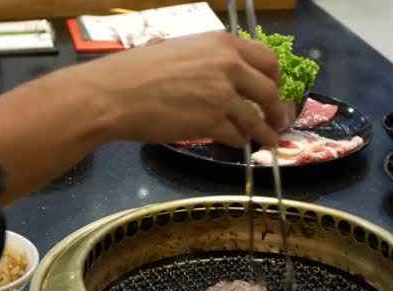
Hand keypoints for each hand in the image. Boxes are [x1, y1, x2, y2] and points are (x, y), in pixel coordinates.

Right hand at [76, 32, 288, 146]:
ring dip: (264, 133)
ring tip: (268, 142)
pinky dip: (240, 142)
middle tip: (278, 121)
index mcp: (221, 44)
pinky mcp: (211, 123)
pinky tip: (238, 144)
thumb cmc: (136, 70)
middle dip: (276, 110)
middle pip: (269, 92)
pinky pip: (237, 136)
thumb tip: (216, 70)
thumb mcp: (177, 48)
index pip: (267, 60)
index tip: (273, 90)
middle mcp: (228, 67)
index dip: (274, 79)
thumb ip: (205, 58)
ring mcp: (222, 96)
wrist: (115, 95)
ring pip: (256, 120)